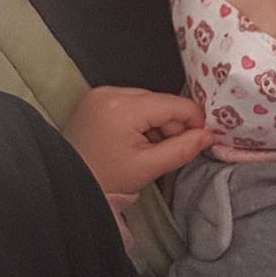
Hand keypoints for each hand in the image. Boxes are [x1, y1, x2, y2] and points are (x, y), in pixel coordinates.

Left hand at [63, 86, 214, 202]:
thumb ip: (182, 148)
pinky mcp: (94, 99)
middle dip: (171, 125)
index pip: (174, 104)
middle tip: (166, 152)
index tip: (199, 141)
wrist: (65, 184)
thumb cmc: (106, 180)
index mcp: (123, 107)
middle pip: (160, 101)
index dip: (194, 121)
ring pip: (147, 101)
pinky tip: (134, 141)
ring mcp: (100, 93)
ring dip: (155, 122)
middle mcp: (111, 92)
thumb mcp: (148, 168)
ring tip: (147, 149)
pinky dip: (139, 119)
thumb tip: (210, 135)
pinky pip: (129, 102)